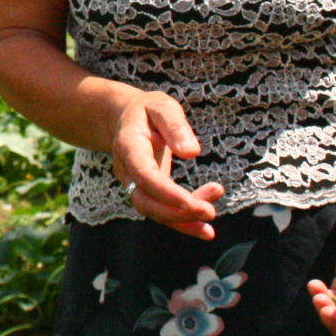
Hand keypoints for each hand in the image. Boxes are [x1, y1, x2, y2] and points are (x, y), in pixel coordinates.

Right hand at [110, 88, 218, 240]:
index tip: (192, 203)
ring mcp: (134, 184)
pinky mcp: (146, 192)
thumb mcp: (162, 107)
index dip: (166, 193)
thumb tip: (192, 152)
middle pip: (145, 201)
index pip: (144, 175)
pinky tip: (205, 228)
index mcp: (129, 146)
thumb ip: (175, 126)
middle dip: (177, 213)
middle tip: (209, 212)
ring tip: (211, 215)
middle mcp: (127, 171)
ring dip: (183, 220)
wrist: (124, 118)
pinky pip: (161, 213)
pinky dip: (182, 223)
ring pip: (153, 211)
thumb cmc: (146, 111)